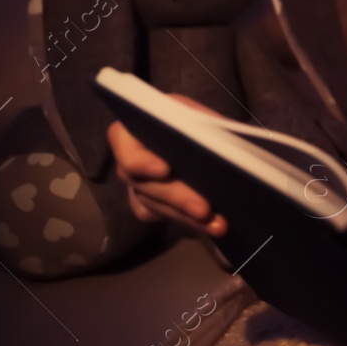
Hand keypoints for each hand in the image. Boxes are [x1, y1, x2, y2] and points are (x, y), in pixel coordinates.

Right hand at [109, 93, 228, 236]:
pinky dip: (186, 222)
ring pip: (154, 204)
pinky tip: (209, 227)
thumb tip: (221, 146)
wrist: (207, 143)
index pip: (125, 145)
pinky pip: (160, 217)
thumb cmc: (201, 124)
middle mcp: (131, 158)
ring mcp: (137, 184)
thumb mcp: (205, 118)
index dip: (141, 160)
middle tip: (204, 208)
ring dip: (186, 216)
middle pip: (143, 182)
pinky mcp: (147, 204)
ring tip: (217, 224)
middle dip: (177, 196)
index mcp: (138, 127)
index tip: (165, 170)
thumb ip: (207, 127)